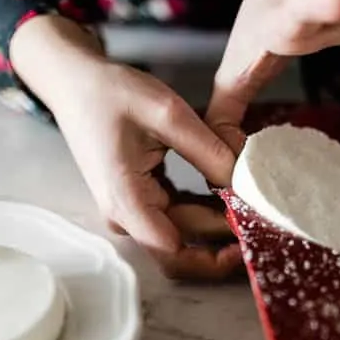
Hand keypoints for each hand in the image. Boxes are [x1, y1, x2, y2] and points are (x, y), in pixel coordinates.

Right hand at [11, 16, 242, 279]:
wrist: (75, 84)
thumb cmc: (112, 93)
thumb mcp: (167, 112)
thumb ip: (207, 149)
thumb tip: (243, 181)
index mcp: (127, 200)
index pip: (175, 253)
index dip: (216, 255)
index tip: (250, 235)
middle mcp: (126, 216)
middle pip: (183, 248)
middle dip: (224, 240)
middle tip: (263, 220)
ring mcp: (132, 211)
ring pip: (183, 236)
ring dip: (217, 227)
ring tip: (253, 207)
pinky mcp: (140, 201)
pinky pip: (178, 218)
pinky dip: (205, 211)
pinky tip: (230, 196)